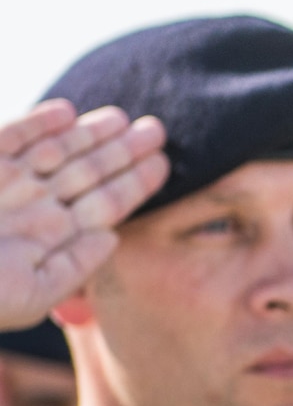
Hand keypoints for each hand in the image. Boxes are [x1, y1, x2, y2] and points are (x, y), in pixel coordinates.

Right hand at [0, 100, 167, 328]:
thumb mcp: (35, 293)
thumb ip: (76, 266)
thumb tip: (113, 236)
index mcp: (55, 235)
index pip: (106, 205)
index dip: (135, 184)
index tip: (164, 166)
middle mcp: (36, 204)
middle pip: (89, 171)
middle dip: (123, 151)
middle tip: (158, 131)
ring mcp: (8, 180)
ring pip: (58, 148)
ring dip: (90, 133)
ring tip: (125, 119)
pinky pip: (14, 135)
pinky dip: (37, 123)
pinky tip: (67, 112)